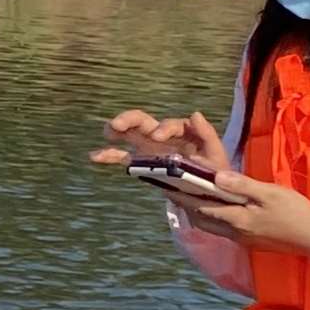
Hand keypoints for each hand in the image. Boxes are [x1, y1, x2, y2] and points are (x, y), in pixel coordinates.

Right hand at [91, 107, 230, 171]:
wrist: (208, 195)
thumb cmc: (215, 173)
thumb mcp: (215, 154)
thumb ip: (206, 135)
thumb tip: (194, 113)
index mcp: (183, 132)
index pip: (171, 125)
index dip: (163, 128)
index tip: (157, 138)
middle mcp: (163, 135)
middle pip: (143, 121)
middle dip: (130, 120)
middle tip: (117, 125)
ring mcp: (150, 148)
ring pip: (130, 134)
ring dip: (117, 130)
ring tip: (107, 131)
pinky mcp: (142, 162)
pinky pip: (123, 156)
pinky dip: (109, 155)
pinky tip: (94, 156)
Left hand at [167, 166, 309, 264]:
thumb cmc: (295, 213)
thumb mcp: (269, 193)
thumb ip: (241, 185)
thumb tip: (215, 176)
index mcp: (235, 218)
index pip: (201, 207)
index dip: (182, 196)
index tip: (166, 186)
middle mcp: (233, 232)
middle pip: (200, 220)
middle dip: (185, 205)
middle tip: (174, 191)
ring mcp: (242, 239)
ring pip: (210, 226)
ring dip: (198, 212)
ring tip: (190, 198)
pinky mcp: (250, 241)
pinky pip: (222, 229)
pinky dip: (212, 217)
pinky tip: (216, 209)